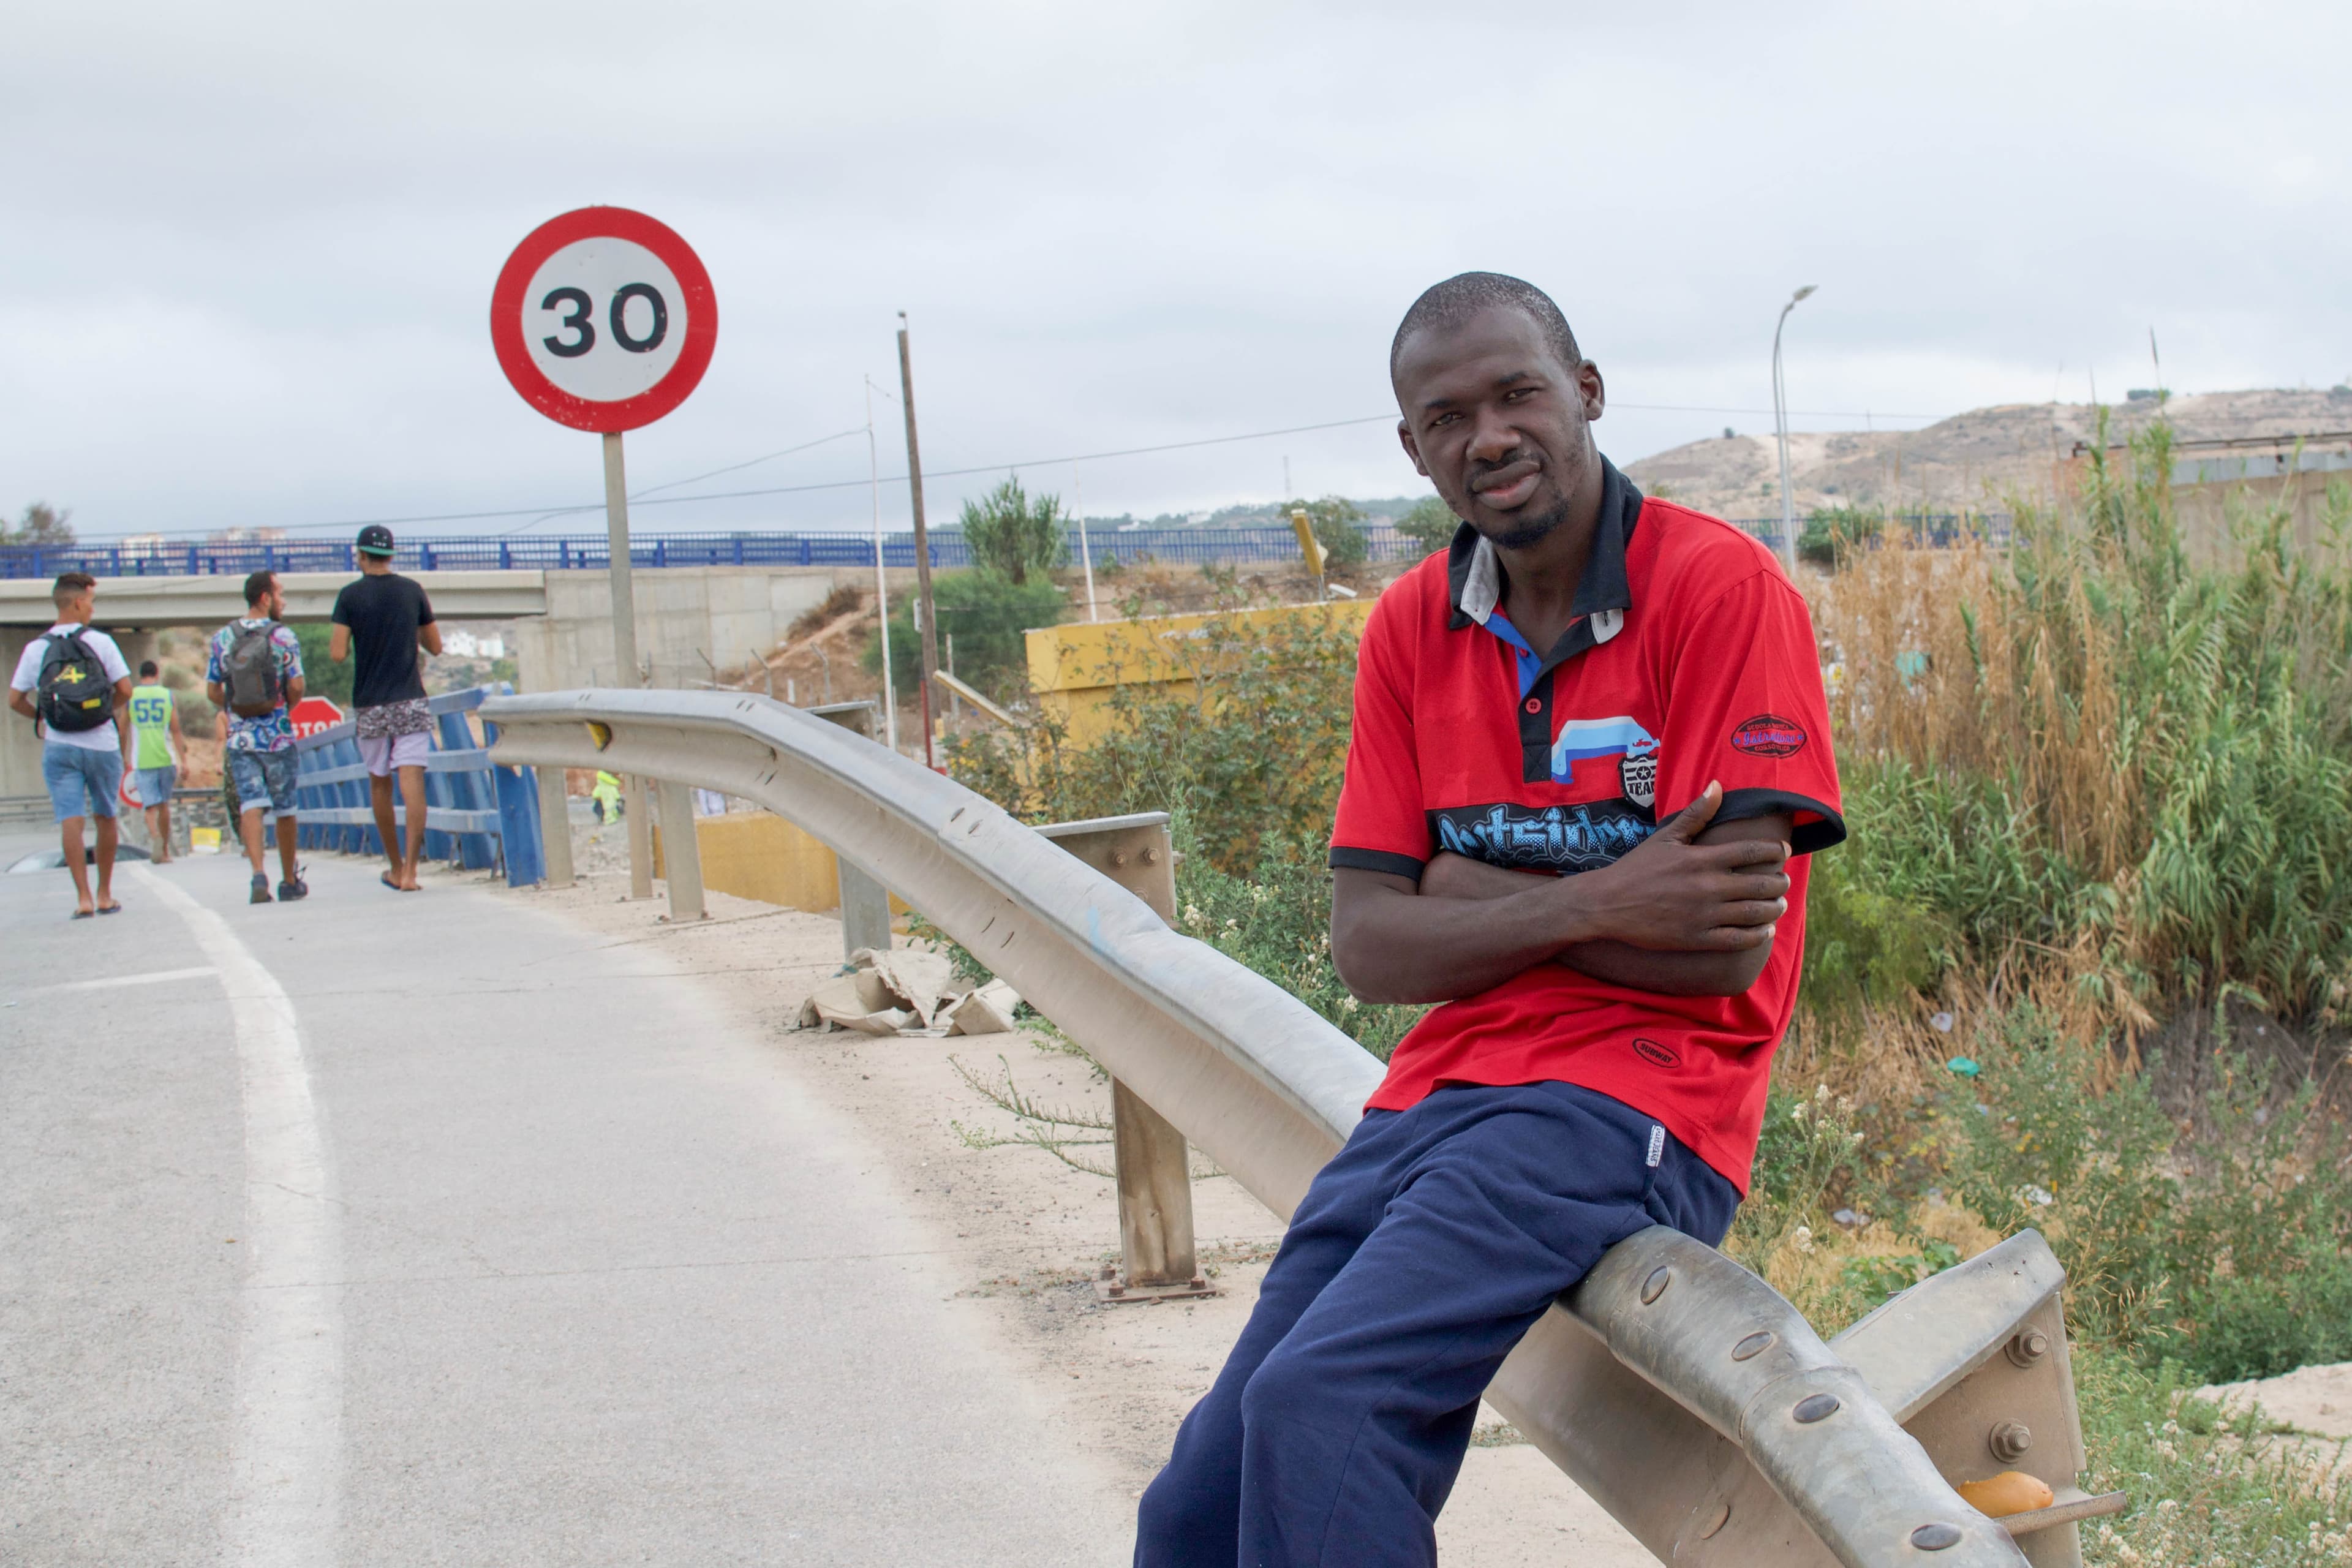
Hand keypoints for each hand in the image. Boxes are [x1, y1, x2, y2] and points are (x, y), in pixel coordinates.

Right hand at [1571, 781, 1789, 951]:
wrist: (1607, 904)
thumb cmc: (1636, 868)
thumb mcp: (1666, 837)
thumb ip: (1695, 814)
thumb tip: (1717, 786)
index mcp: (1702, 859)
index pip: (1752, 851)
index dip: (1774, 850)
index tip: (1783, 851)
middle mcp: (1708, 887)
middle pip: (1761, 884)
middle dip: (1779, 883)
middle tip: (1784, 881)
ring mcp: (1704, 915)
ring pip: (1755, 913)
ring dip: (1774, 908)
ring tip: (1779, 905)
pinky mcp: (1697, 939)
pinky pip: (1737, 939)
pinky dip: (1757, 935)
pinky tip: (1764, 930)